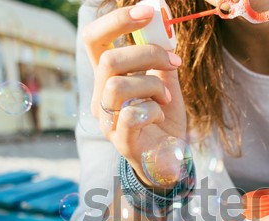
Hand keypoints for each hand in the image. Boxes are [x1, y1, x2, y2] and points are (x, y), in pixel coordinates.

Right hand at [82, 4, 186, 185]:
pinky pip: (132, 116)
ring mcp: (107, 121)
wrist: (170, 158)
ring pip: (117, 86)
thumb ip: (162, 60)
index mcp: (107, 78)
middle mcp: (100, 97)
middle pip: (108, 60)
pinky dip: (154, 110)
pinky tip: (160, 116)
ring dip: (152, 85)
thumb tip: (165, 25)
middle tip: (174, 61)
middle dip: (147, 53)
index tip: (148, 10)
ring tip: (165, 97)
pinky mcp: (121, 142)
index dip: (117, 20)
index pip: (94, 40)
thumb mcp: (166, 84)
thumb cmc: (164, 120)